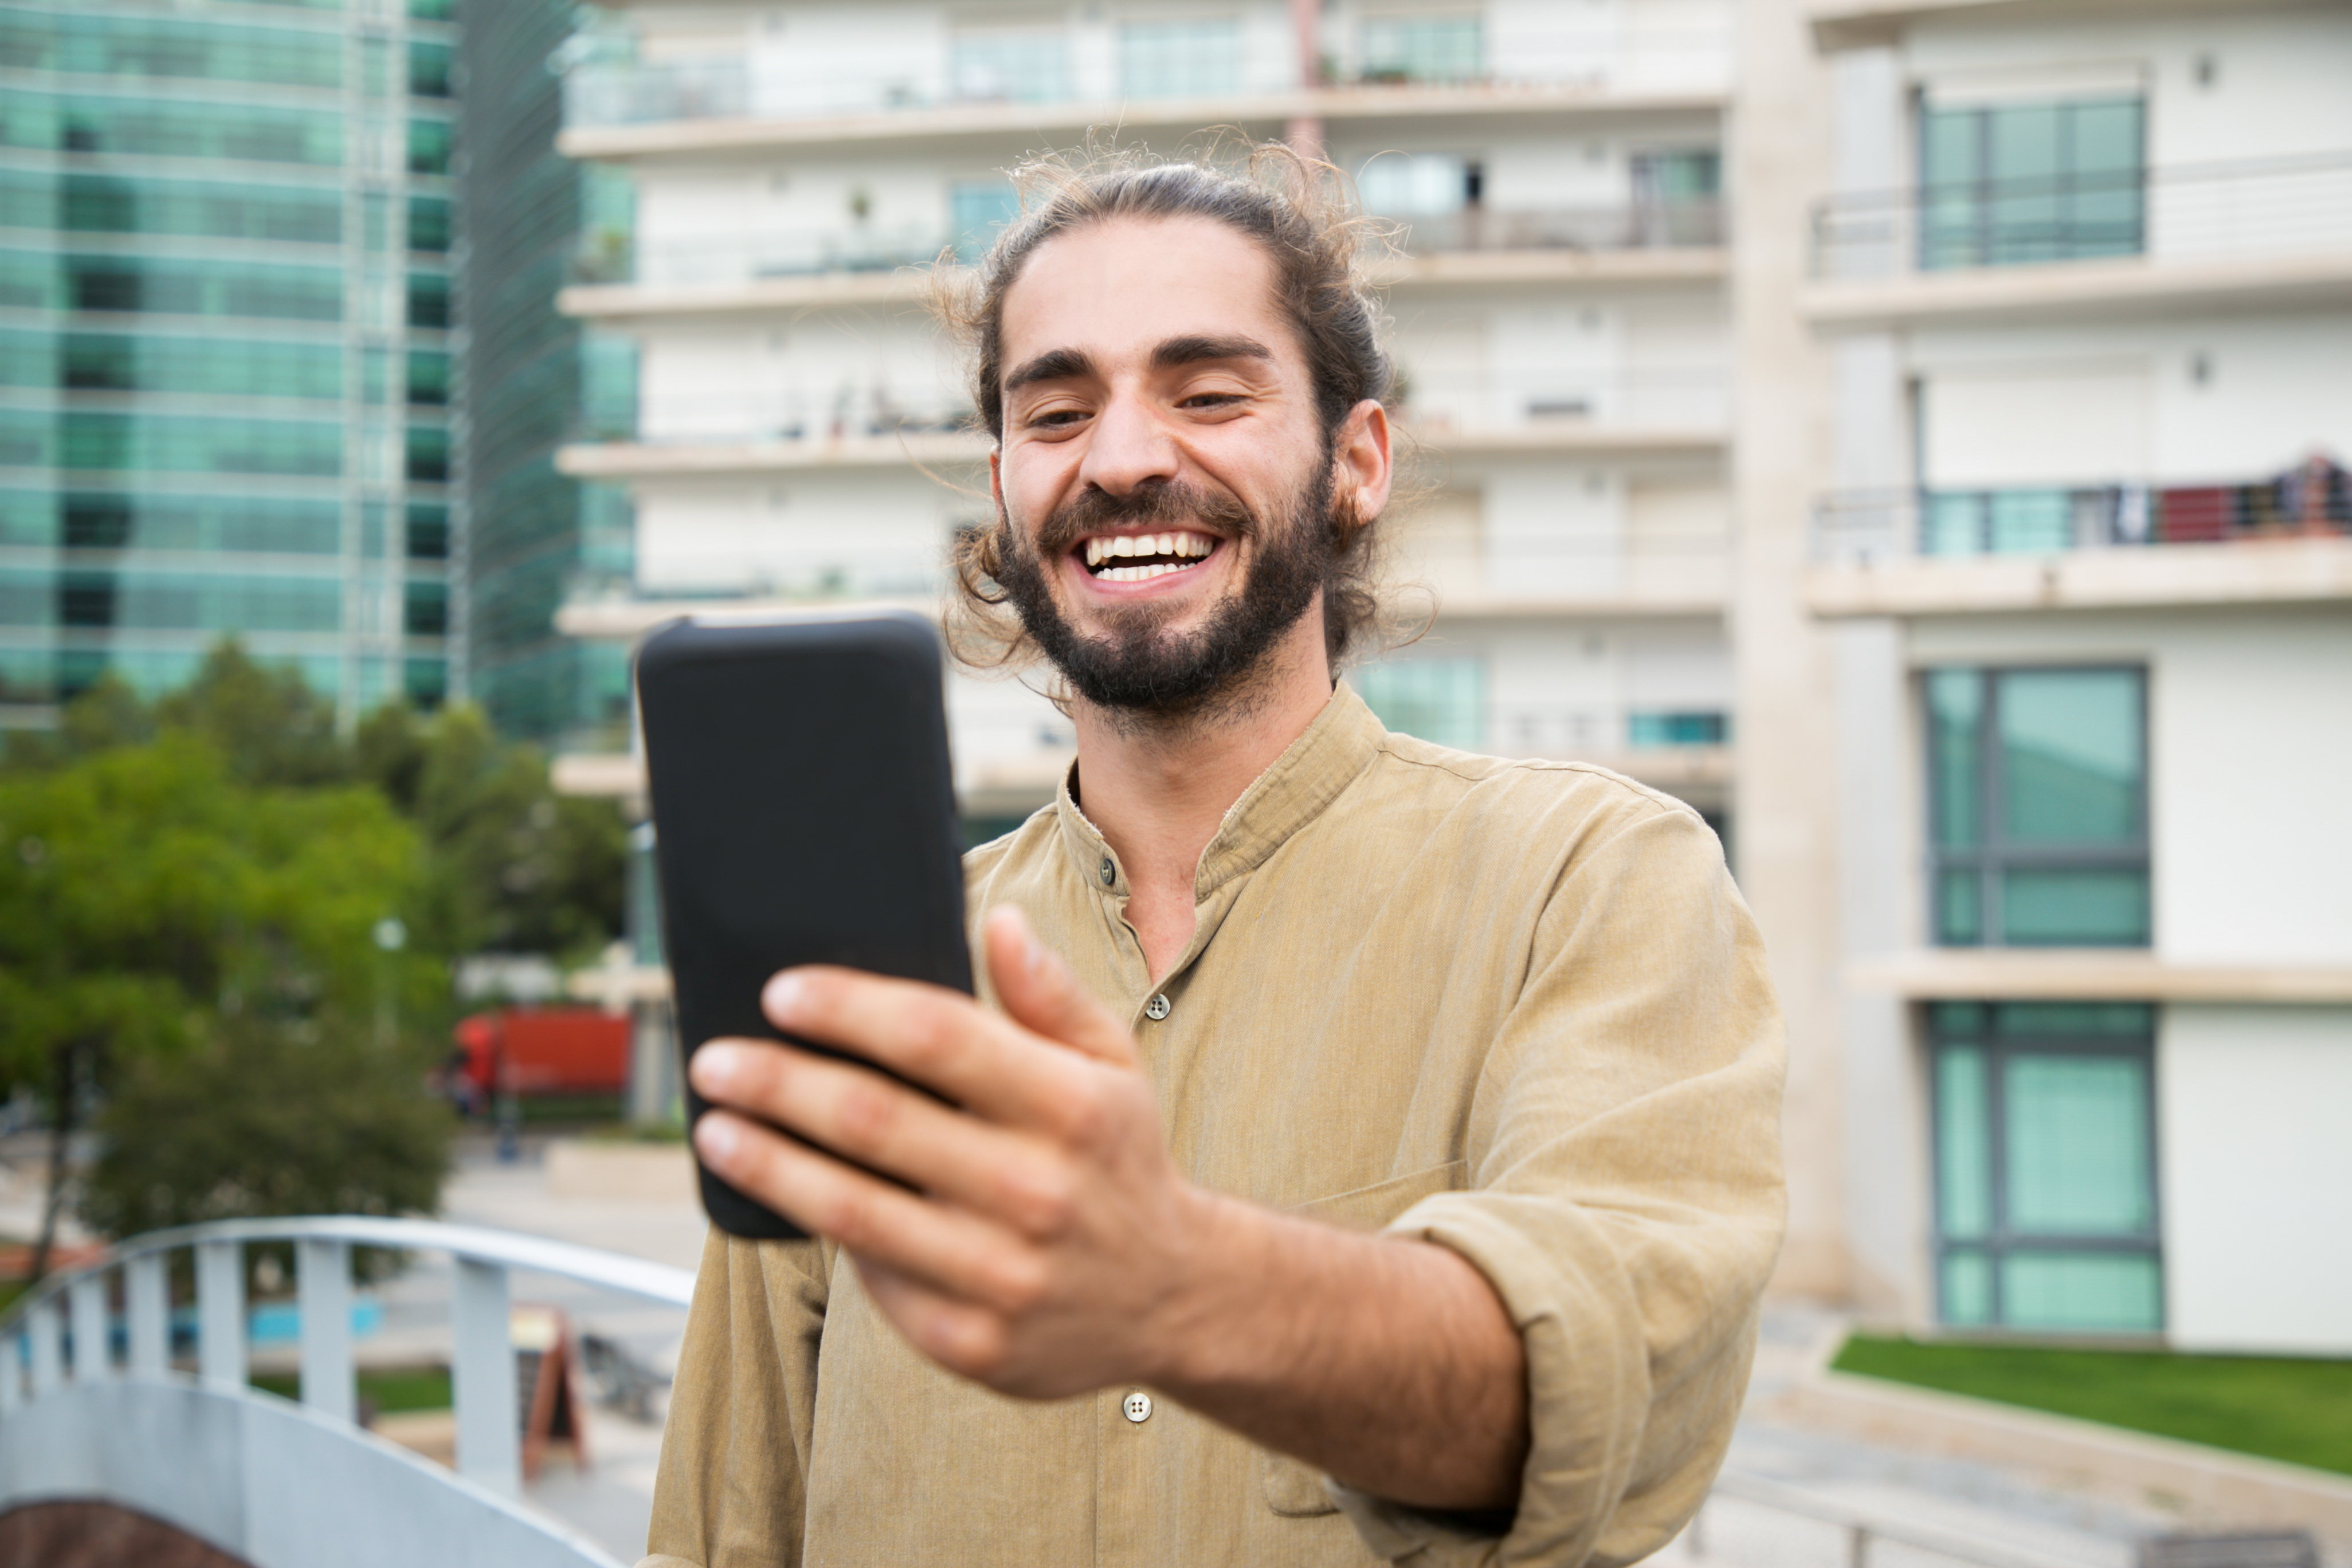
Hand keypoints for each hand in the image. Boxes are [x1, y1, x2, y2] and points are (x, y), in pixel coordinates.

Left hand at [688, 905, 1222, 1398]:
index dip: (847, 1009)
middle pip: (873, 1118)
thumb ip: (1051, 994)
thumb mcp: (1111, 1065)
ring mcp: (1003, 1272)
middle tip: (714, 1061)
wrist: (1171, 1299)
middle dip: (777, 1082)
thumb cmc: (1116, 1158)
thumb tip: (1000, 922)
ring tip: (715, 1130)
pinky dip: (821, 1232)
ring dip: (767, 1162)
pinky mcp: (971, 1341)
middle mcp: (1039, 1189)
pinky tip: (783, 1196)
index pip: (935, 1035)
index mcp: (1073, 1105)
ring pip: (852, 1207)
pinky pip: (873, 1276)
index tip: (780, 993)